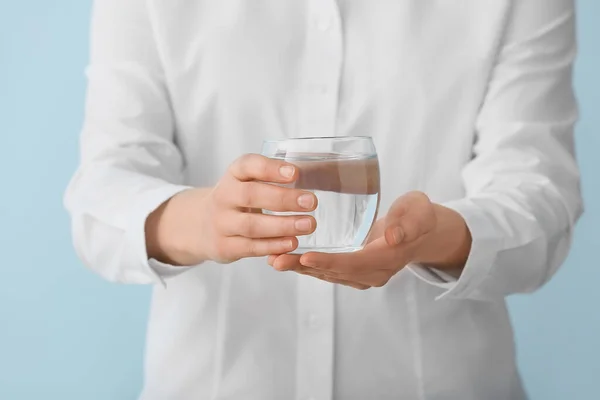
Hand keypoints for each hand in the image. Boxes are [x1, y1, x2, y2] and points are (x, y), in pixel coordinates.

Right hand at [146, 154, 317, 264]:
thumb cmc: (237, 200)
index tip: (295, 172)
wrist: (202, 225)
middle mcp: (223, 196)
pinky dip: (273, 246)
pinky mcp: (224, 246)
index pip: (248, 165)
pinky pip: (250, 247)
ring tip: (308, 224)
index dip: (270, 168)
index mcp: (233, 175)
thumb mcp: (247, 182)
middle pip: (251, 195)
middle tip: (311, 202)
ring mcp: (221, 223)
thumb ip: (272, 179)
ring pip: (252, 225)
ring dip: (283, 225)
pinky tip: (293, 242)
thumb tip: (313, 176)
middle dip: (283, 199)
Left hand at [268, 191, 469, 289]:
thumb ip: (407, 223)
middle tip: (276, 260)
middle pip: (336, 273)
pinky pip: (329, 271)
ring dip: (301, 269)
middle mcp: (375, 273)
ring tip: (274, 260)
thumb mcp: (418, 212)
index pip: (356, 263)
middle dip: (306, 268)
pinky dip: (308, 266)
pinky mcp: (354, 272)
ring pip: (329, 274)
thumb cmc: (418, 216)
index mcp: (389, 257)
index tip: (306, 256)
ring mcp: (364, 276)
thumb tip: (394, 237)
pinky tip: (287, 258)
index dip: (331, 262)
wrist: (421, 231)